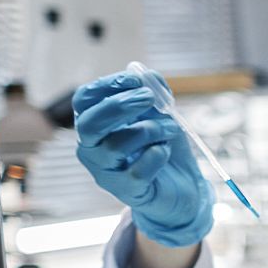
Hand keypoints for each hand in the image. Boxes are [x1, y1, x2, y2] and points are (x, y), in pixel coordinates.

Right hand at [71, 67, 213, 246]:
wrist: (183, 188)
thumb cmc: (162, 147)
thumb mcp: (159, 115)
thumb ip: (153, 94)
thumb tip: (147, 75)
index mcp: (95, 124)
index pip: (84, 100)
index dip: (107, 85)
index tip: (136, 80)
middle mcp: (92, 148)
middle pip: (90, 124)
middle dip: (120, 106)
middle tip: (149, 98)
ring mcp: (105, 172)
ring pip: (116, 146)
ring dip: (149, 130)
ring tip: (171, 129)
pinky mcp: (126, 191)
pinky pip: (137, 170)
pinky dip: (156, 155)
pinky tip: (165, 152)